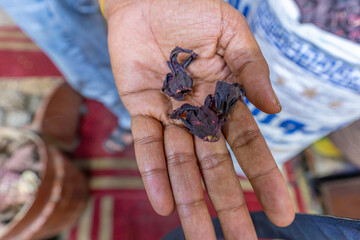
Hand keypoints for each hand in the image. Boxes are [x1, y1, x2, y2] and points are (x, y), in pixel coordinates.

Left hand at [104, 0, 294, 238]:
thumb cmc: (194, 9)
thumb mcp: (233, 34)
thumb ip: (252, 70)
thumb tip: (274, 108)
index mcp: (226, 98)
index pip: (249, 145)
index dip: (265, 178)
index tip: (281, 211)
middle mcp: (199, 113)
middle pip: (216, 166)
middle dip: (228, 204)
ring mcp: (170, 114)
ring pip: (181, 165)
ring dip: (190, 200)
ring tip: (201, 238)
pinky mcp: (141, 108)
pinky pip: (147, 146)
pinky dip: (153, 174)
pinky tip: (164, 205)